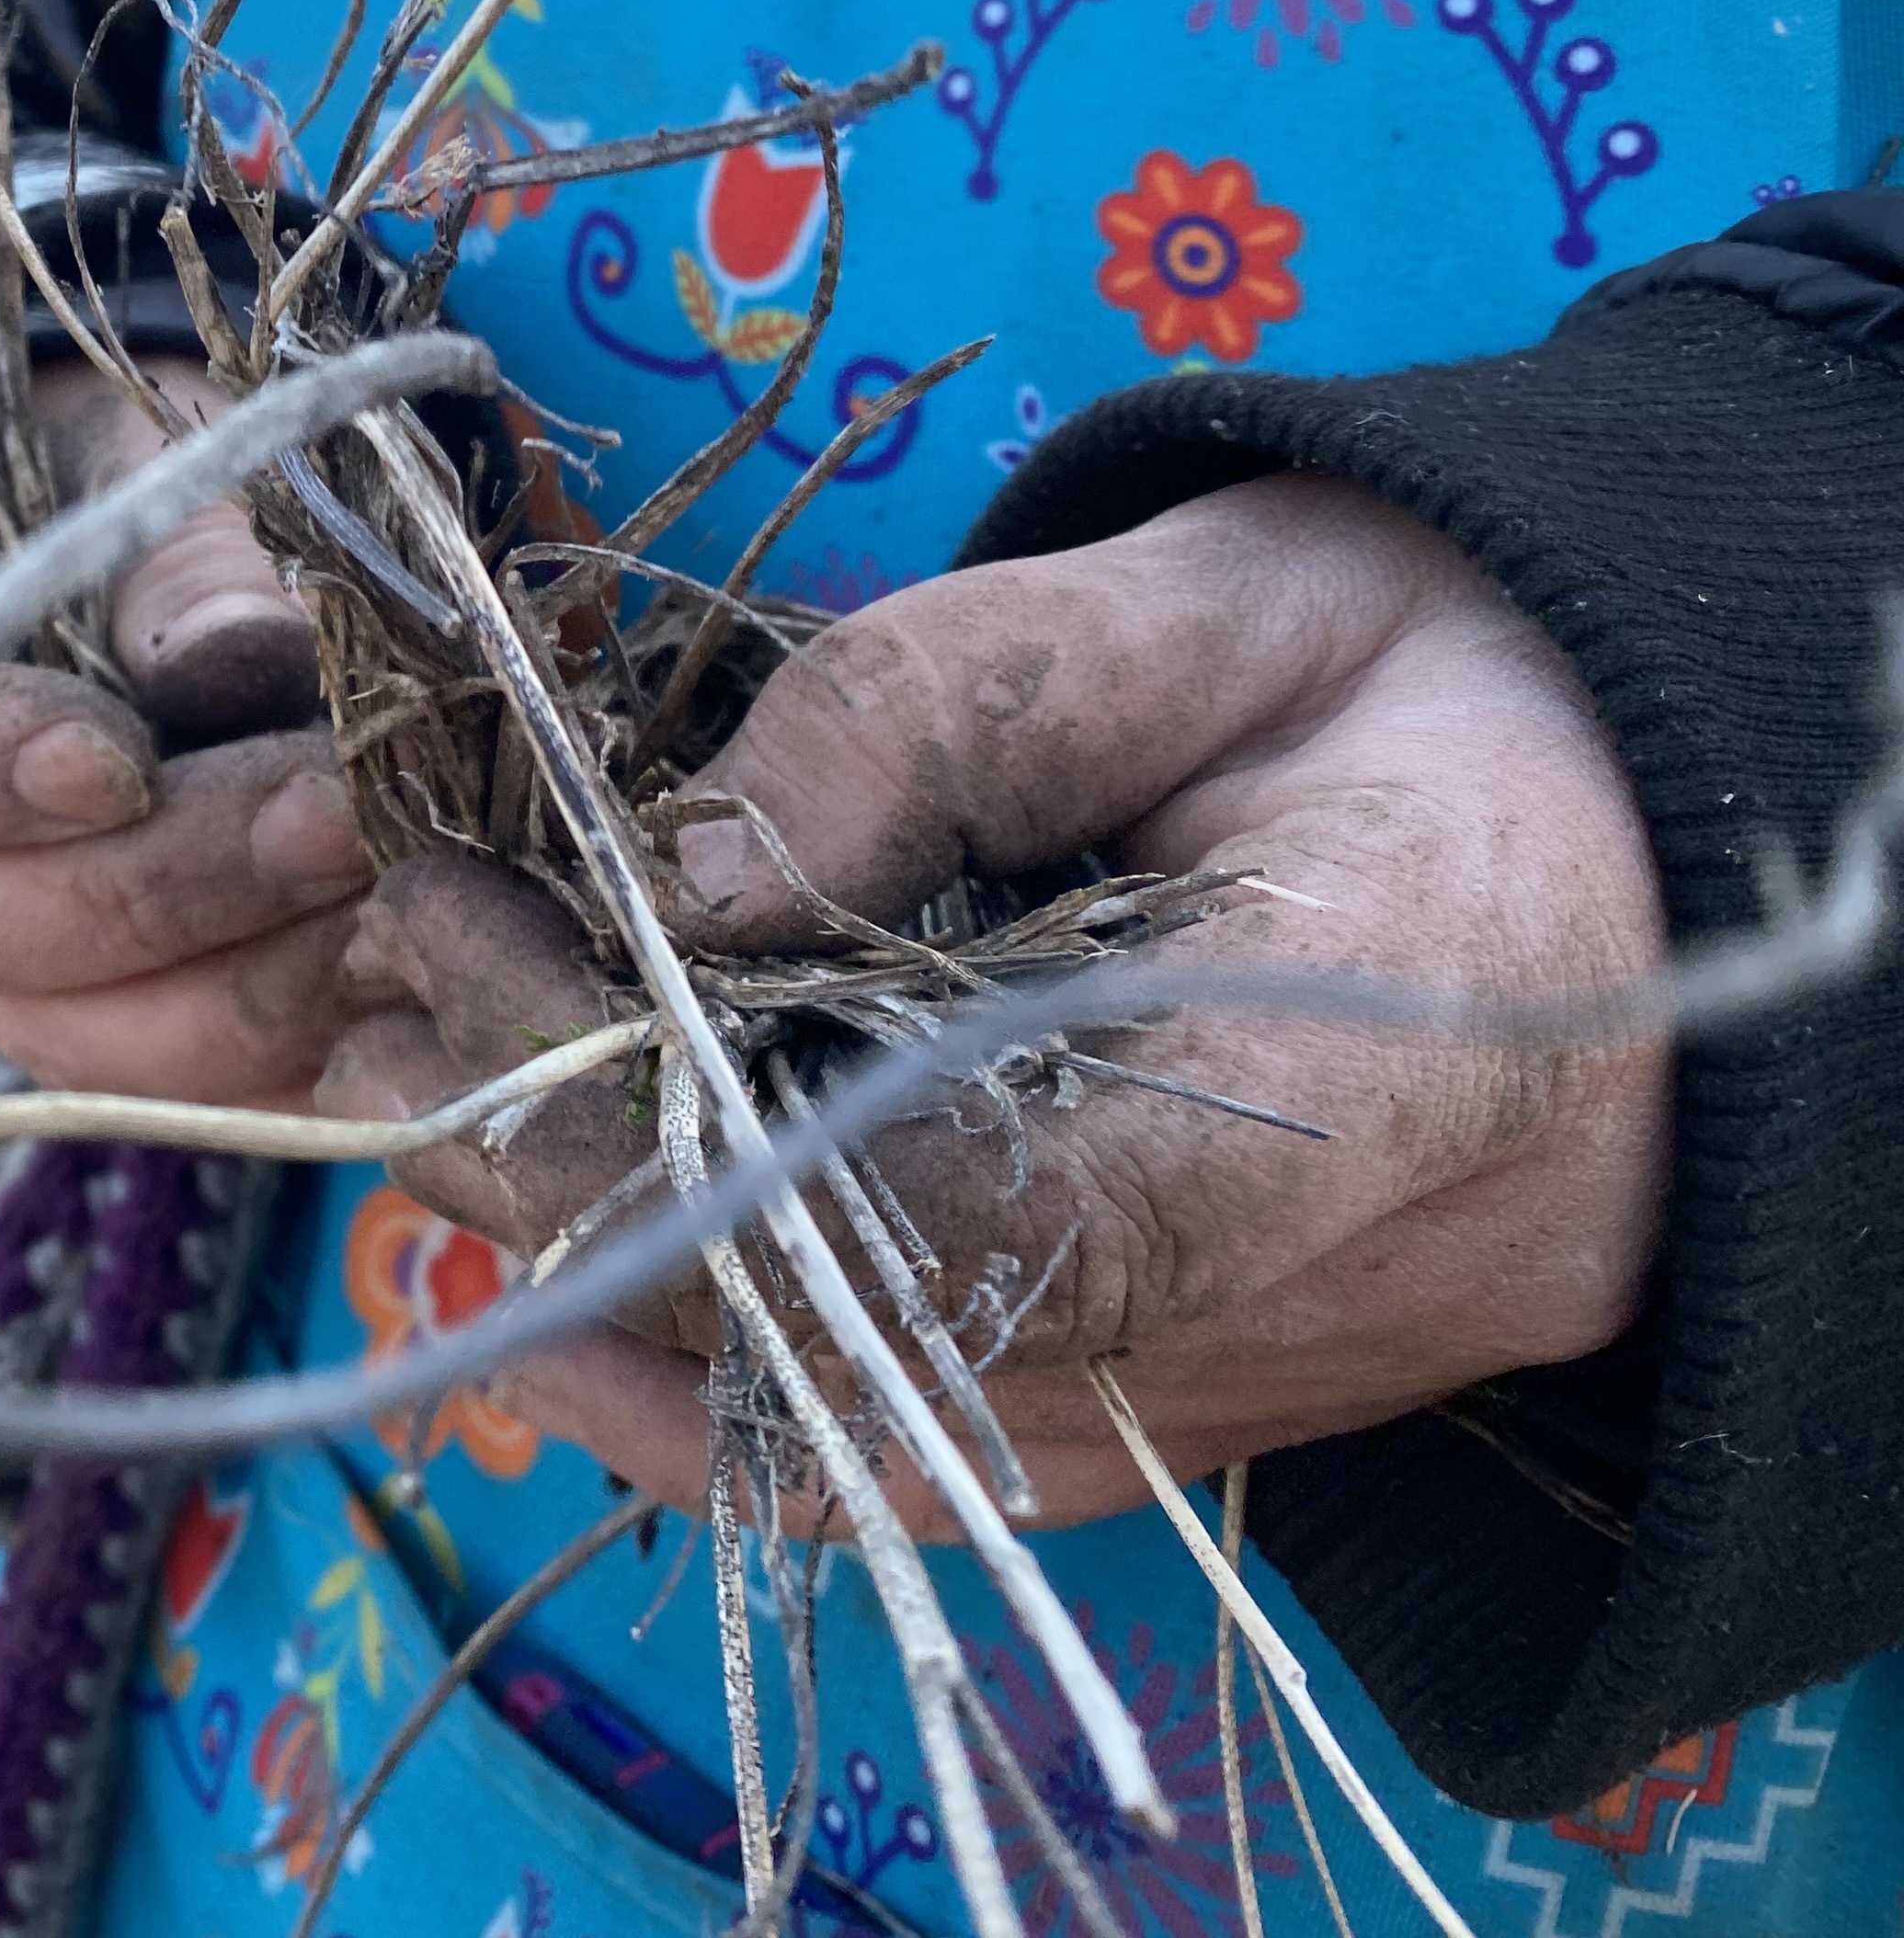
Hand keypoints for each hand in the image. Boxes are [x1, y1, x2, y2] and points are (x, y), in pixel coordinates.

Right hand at [0, 357, 376, 1103]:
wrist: (175, 542)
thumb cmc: (130, 470)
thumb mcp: (142, 458)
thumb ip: (172, 555)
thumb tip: (233, 659)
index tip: (112, 759)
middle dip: (162, 880)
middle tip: (333, 816)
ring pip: (71, 1029)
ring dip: (246, 981)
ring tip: (399, 897)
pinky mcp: (108, 1027)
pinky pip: (182, 1094)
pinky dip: (296, 1061)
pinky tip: (408, 992)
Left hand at [316, 474, 1672, 1526]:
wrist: (1652, 822)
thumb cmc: (1461, 667)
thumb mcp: (1232, 594)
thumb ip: (962, 705)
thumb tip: (683, 875)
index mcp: (1399, 1046)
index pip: (1039, 1203)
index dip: (725, 1135)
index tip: (500, 957)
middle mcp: (1347, 1280)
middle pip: (901, 1325)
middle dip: (596, 1173)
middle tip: (395, 986)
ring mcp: (1282, 1375)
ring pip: (889, 1432)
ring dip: (609, 1280)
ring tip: (405, 1086)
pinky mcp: (1210, 1392)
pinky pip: (935, 1453)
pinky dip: (718, 1379)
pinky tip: (540, 1282)